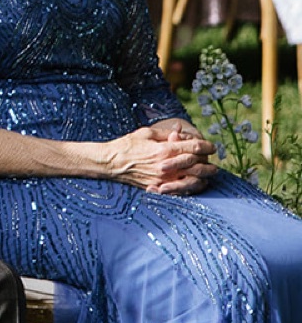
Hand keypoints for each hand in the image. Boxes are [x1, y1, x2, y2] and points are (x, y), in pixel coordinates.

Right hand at [102, 122, 216, 193]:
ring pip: (192, 179)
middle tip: (212, 161)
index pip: (195, 147)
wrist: (109, 163)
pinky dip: (190, 187)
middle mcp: (166, 165)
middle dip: (208, 162)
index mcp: (165, 149)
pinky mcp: (157, 187)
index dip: (207, 146)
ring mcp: (162, 178)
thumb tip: (180, 134)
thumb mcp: (146, 133)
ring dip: (203, 177)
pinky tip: (194, 184)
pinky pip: (179, 190)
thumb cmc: (126, 145)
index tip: (211, 147)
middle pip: (197, 164)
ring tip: (208, 174)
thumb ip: (166, 133)